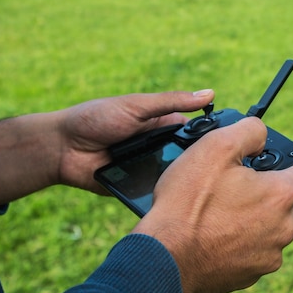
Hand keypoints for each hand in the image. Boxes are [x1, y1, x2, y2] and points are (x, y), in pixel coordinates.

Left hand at [56, 90, 215, 192]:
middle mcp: (159, 148)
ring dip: (181, 181)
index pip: (195, 133)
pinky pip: (155, 194)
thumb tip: (210, 94)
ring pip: (175, 179)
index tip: (230, 144)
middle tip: (215, 170)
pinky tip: (174, 199)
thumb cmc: (97, 118)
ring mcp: (149, 170)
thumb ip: (171, 102)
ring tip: (199, 187)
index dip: (211, 139)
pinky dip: (162, 195)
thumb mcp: (137, 106)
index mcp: (162, 126)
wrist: (62, 148)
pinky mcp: (137, 189)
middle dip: (198, 164)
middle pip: (188, 159)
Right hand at [132, 117, 292, 292]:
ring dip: (268, 222)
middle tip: (264, 191)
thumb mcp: (215, 147)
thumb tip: (261, 134)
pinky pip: (260, 255)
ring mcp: (267, 256)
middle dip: (291, 198)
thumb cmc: (187, 201)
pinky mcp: (249, 276)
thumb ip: (247, 132)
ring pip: (281, 234)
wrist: (164, 255)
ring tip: (235, 213)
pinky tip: (222, 236)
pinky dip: (249, 244)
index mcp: (278, 195)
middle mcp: (281, 228)